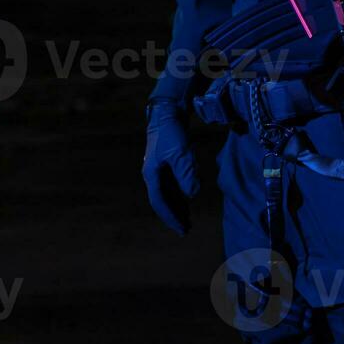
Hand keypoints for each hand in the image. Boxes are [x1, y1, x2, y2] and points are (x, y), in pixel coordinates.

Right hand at [142, 99, 198, 235]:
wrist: (166, 113)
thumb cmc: (171, 133)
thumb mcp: (180, 154)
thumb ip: (186, 175)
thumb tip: (192, 195)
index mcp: (152, 174)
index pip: (160, 201)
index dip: (170, 216)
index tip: (181, 228)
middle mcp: (152, 174)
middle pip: (162, 200)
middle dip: (173, 215)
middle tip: (185, 230)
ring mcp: (158, 168)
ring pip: (166, 193)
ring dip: (176, 206)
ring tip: (187, 219)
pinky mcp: (165, 163)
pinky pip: (171, 185)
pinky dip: (178, 195)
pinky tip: (187, 200)